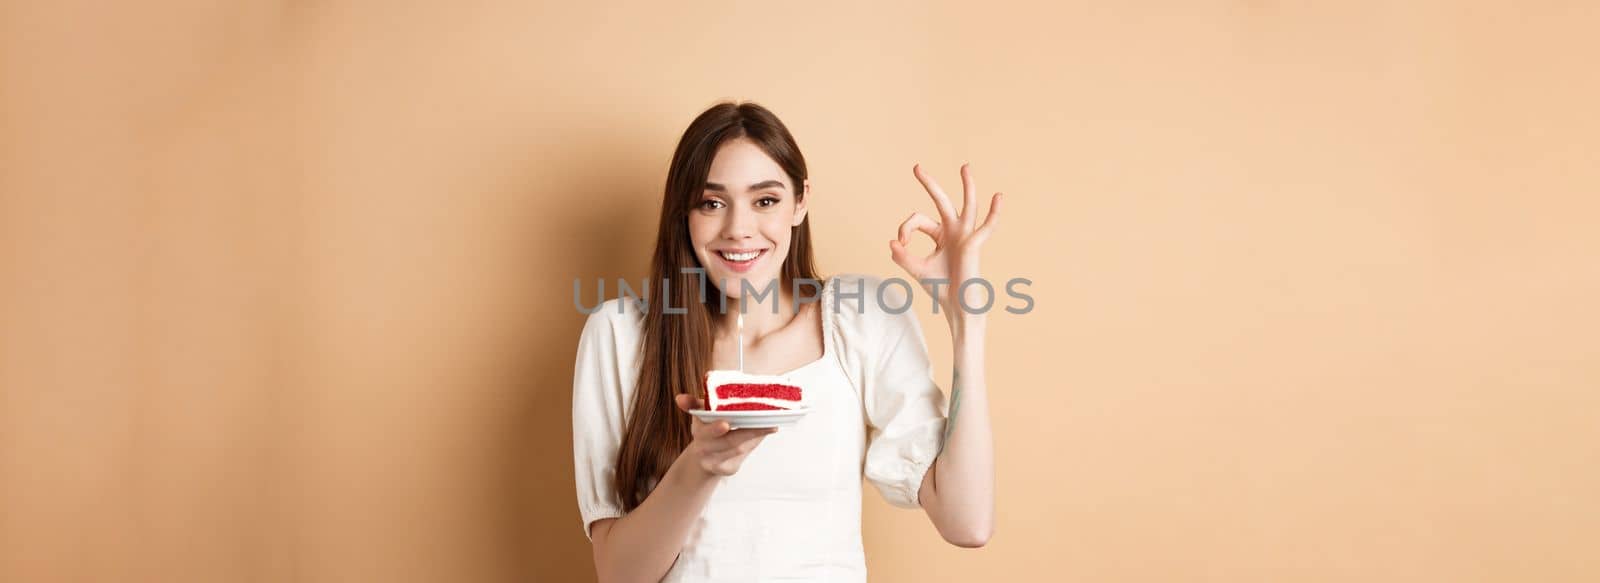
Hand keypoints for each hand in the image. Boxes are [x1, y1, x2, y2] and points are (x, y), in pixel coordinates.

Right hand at [674, 393, 777, 476]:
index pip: (705, 432)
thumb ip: (693, 404)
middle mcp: (705, 451)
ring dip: (756, 437)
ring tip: (771, 425)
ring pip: (739, 449)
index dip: (714, 429)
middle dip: (748, 433)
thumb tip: (680, 399)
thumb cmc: (706, 432)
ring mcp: (716, 462)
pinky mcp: (729, 469)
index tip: (725, 425)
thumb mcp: (698, 416)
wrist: (703, 460)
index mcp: (698, 433)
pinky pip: (744, 456)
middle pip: (728, 442)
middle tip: (768, 425)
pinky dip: (754, 443)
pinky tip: (765, 433)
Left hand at [890, 163, 1002, 324]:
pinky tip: (999, 197)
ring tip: (964, 167)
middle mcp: (954, 231)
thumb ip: (903, 256)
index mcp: (940, 235)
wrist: (956, 307)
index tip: (899, 243)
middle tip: (916, 167)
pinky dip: (994, 213)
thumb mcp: (917, 269)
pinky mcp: (974, 244)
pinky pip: (987, 226)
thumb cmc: (940, 288)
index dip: (905, 228)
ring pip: (968, 205)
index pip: (918, 220)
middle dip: (929, 184)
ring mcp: (966, 236)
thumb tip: (892, 243)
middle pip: (941, 201)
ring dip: (967, 186)